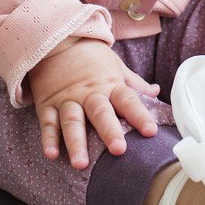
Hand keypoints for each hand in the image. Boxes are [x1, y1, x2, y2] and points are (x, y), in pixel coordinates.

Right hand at [26, 37, 158, 168]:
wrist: (56, 41)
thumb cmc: (91, 57)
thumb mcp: (115, 66)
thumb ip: (134, 83)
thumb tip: (156, 92)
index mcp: (109, 84)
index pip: (128, 100)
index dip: (140, 115)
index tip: (151, 131)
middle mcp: (89, 94)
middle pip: (100, 113)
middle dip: (109, 131)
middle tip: (118, 150)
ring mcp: (67, 99)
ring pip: (72, 122)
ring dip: (76, 143)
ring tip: (81, 164)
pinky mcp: (47, 104)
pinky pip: (48, 123)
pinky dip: (49, 139)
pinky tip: (52, 155)